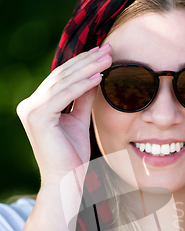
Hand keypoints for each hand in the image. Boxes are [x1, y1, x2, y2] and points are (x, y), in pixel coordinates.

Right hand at [16, 44, 112, 186]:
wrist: (67, 180)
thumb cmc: (73, 155)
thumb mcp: (79, 120)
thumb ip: (83, 98)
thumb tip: (94, 76)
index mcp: (37, 105)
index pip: (61, 78)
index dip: (83, 64)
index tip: (104, 53)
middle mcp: (30, 104)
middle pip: (62, 76)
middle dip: (87, 61)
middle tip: (108, 49)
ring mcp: (30, 110)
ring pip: (63, 83)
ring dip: (88, 69)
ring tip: (108, 59)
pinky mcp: (37, 117)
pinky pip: (64, 95)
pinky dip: (82, 85)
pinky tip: (99, 77)